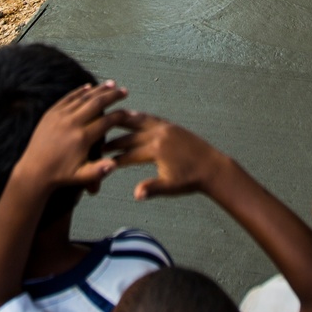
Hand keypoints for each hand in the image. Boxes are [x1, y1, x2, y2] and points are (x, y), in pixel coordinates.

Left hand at [12, 82, 129, 194]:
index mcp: (82, 138)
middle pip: (97, 103)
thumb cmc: (61, 175)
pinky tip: (88, 87)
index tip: (130, 112)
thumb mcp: (82, 176)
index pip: (106, 121)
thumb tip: (115, 164)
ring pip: (83, 97)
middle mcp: (71, 123)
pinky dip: (79, 91)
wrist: (34, 171)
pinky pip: (68, 98)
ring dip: (99, 89)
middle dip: (113, 96)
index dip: (120, 115)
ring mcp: (60, 116)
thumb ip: (99, 171)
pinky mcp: (51, 113)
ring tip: (111, 84)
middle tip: (124, 91)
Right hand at [111, 113, 227, 199]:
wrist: (212, 167)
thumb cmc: (190, 180)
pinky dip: (140, 117)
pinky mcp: (172, 126)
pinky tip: (132, 116)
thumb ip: (152, 188)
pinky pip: (151, 119)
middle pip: (131, 135)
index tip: (100, 160)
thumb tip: (136, 195)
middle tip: (99, 143)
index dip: (114, 158)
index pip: (129, 153)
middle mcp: (160, 135)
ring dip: (124, 121)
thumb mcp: (170, 187)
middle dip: (114, 140)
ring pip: (140, 121)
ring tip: (109, 119)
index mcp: (157, 150)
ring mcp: (166, 128)